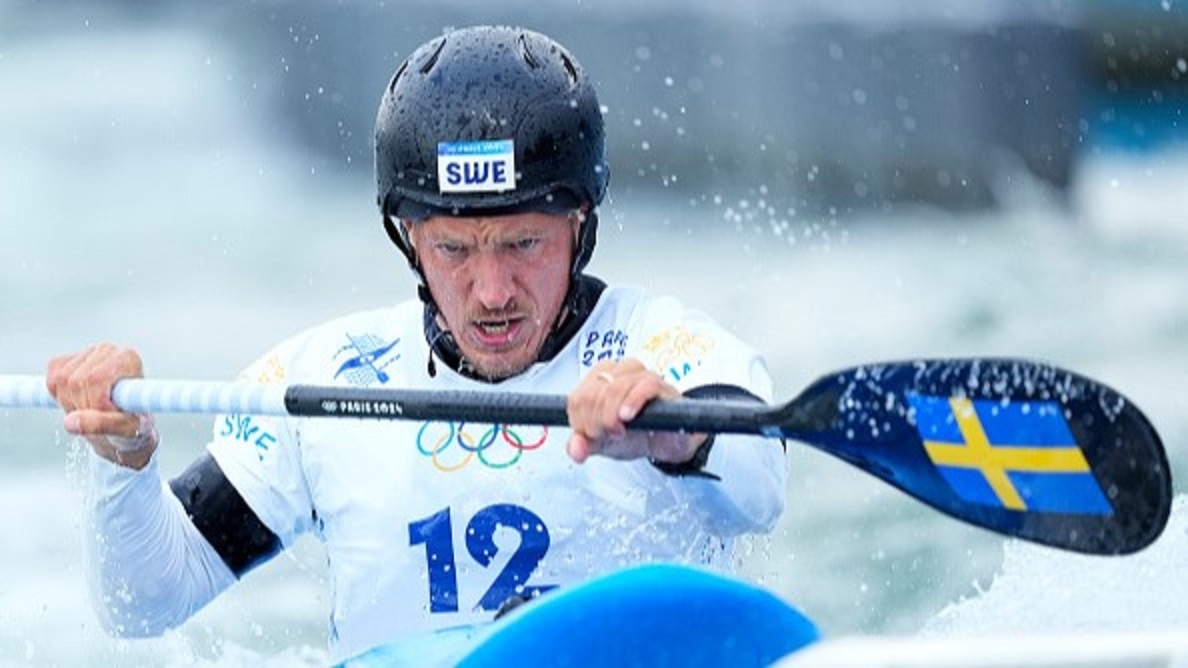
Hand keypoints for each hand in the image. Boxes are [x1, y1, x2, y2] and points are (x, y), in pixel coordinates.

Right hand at [46, 343, 157, 469]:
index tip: (106, 414)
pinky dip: (58, 397)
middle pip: (76, 381)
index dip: (94, 403)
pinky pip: (51, 380)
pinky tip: (78, 401)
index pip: (96, 380)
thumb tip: (70, 422)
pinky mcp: (66, 361)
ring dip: (70, 404)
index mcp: (128, 359)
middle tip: (97, 418)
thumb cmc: (132, 421)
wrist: (125, 418)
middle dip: (82, 407)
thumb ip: (101, 424)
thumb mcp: (125, 427)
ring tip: (90, 411)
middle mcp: (107, 350)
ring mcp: (85, 353)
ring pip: (60, 380)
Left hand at [565, 359, 705, 464]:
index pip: (577, 398)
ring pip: (615, 387)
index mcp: (598, 380)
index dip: (581, 421)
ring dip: (612, 415)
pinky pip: (644, 385)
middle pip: (593, 393)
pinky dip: (632, 401)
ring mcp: (640, 376)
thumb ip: (584, 445)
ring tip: (619, 430)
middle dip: (596, 420)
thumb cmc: (636, 433)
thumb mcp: (603, 442)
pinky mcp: (661, 385)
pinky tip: (628, 416)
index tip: (592, 434)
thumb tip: (575, 449)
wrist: (666, 441)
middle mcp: (618, 373)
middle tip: (608, 434)